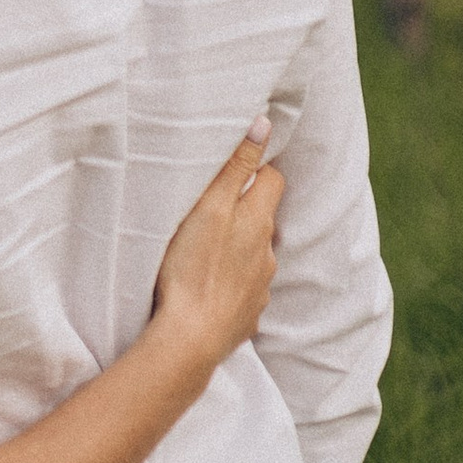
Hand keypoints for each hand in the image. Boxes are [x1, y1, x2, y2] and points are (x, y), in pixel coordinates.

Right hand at [148, 121, 282, 376]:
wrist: (190, 338)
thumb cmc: (192, 266)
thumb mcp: (209, 206)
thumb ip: (236, 166)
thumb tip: (264, 125)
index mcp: (258, 221)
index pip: (272, 179)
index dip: (255, 170)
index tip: (233, 170)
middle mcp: (267, 253)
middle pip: (263, 219)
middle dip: (244, 210)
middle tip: (211, 209)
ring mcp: (259, 288)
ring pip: (254, 256)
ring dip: (237, 249)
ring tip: (204, 251)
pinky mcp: (247, 316)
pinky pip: (243, 291)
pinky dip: (230, 284)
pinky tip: (207, 287)